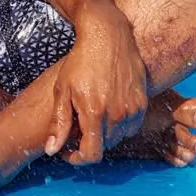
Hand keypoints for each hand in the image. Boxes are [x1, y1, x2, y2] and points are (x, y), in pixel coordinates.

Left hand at [45, 9, 148, 164]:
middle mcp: (117, 114)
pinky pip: (132, 126)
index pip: (92, 154)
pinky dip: (120, 125)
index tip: (69, 153)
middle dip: (89, 143)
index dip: (78, 159)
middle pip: (104, 146)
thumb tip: (51, 150)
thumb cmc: (80, 62)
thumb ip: (59, 123)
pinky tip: (108, 111)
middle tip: (77, 130)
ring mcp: (133, 108)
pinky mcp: (143, 102)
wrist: (107, 36)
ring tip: (92, 117)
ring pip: (119, 138)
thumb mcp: (62, 90)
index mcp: (94, 113)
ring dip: (105, 135)